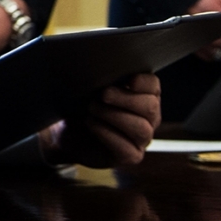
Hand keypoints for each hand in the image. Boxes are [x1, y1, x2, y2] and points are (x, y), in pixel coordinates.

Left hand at [40, 73, 160, 167]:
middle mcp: (149, 117)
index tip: (128, 79)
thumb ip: (102, 76)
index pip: (153, 86)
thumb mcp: (90, 86)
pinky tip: (91, 123)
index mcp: (143, 95)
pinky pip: (127, 148)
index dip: (143, 82)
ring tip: (92, 109)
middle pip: (150, 107)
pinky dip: (107, 134)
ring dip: (113, 116)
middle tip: (103, 94)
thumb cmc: (82, 103)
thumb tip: (100, 64)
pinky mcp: (131, 156)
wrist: (67, 131)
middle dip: (125, 99)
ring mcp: (142, 139)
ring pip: (141, 128)